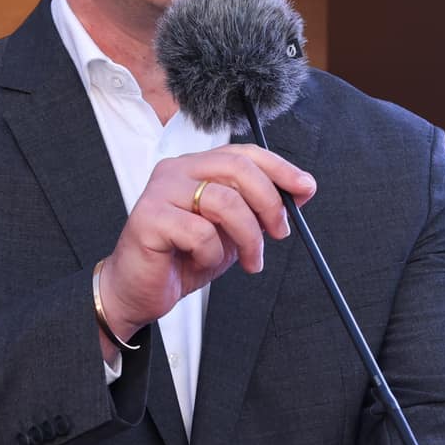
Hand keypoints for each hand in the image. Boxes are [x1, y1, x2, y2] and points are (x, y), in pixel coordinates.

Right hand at [98, 145, 316, 339]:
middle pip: (238, 168)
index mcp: (195, 168)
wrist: (138, 292)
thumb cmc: (181, 259)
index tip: (305, 188)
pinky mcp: (150, 217)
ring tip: (248, 260)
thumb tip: (299, 192)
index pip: (243, 153)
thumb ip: (257, 209)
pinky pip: (201, 233)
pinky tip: (201, 262)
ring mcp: (160, 191)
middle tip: (279, 233)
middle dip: (269, 203)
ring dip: (248, 237)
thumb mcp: (230, 232)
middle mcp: (176, 171)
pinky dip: (212, 254)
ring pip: (225, 201)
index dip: (279, 168)